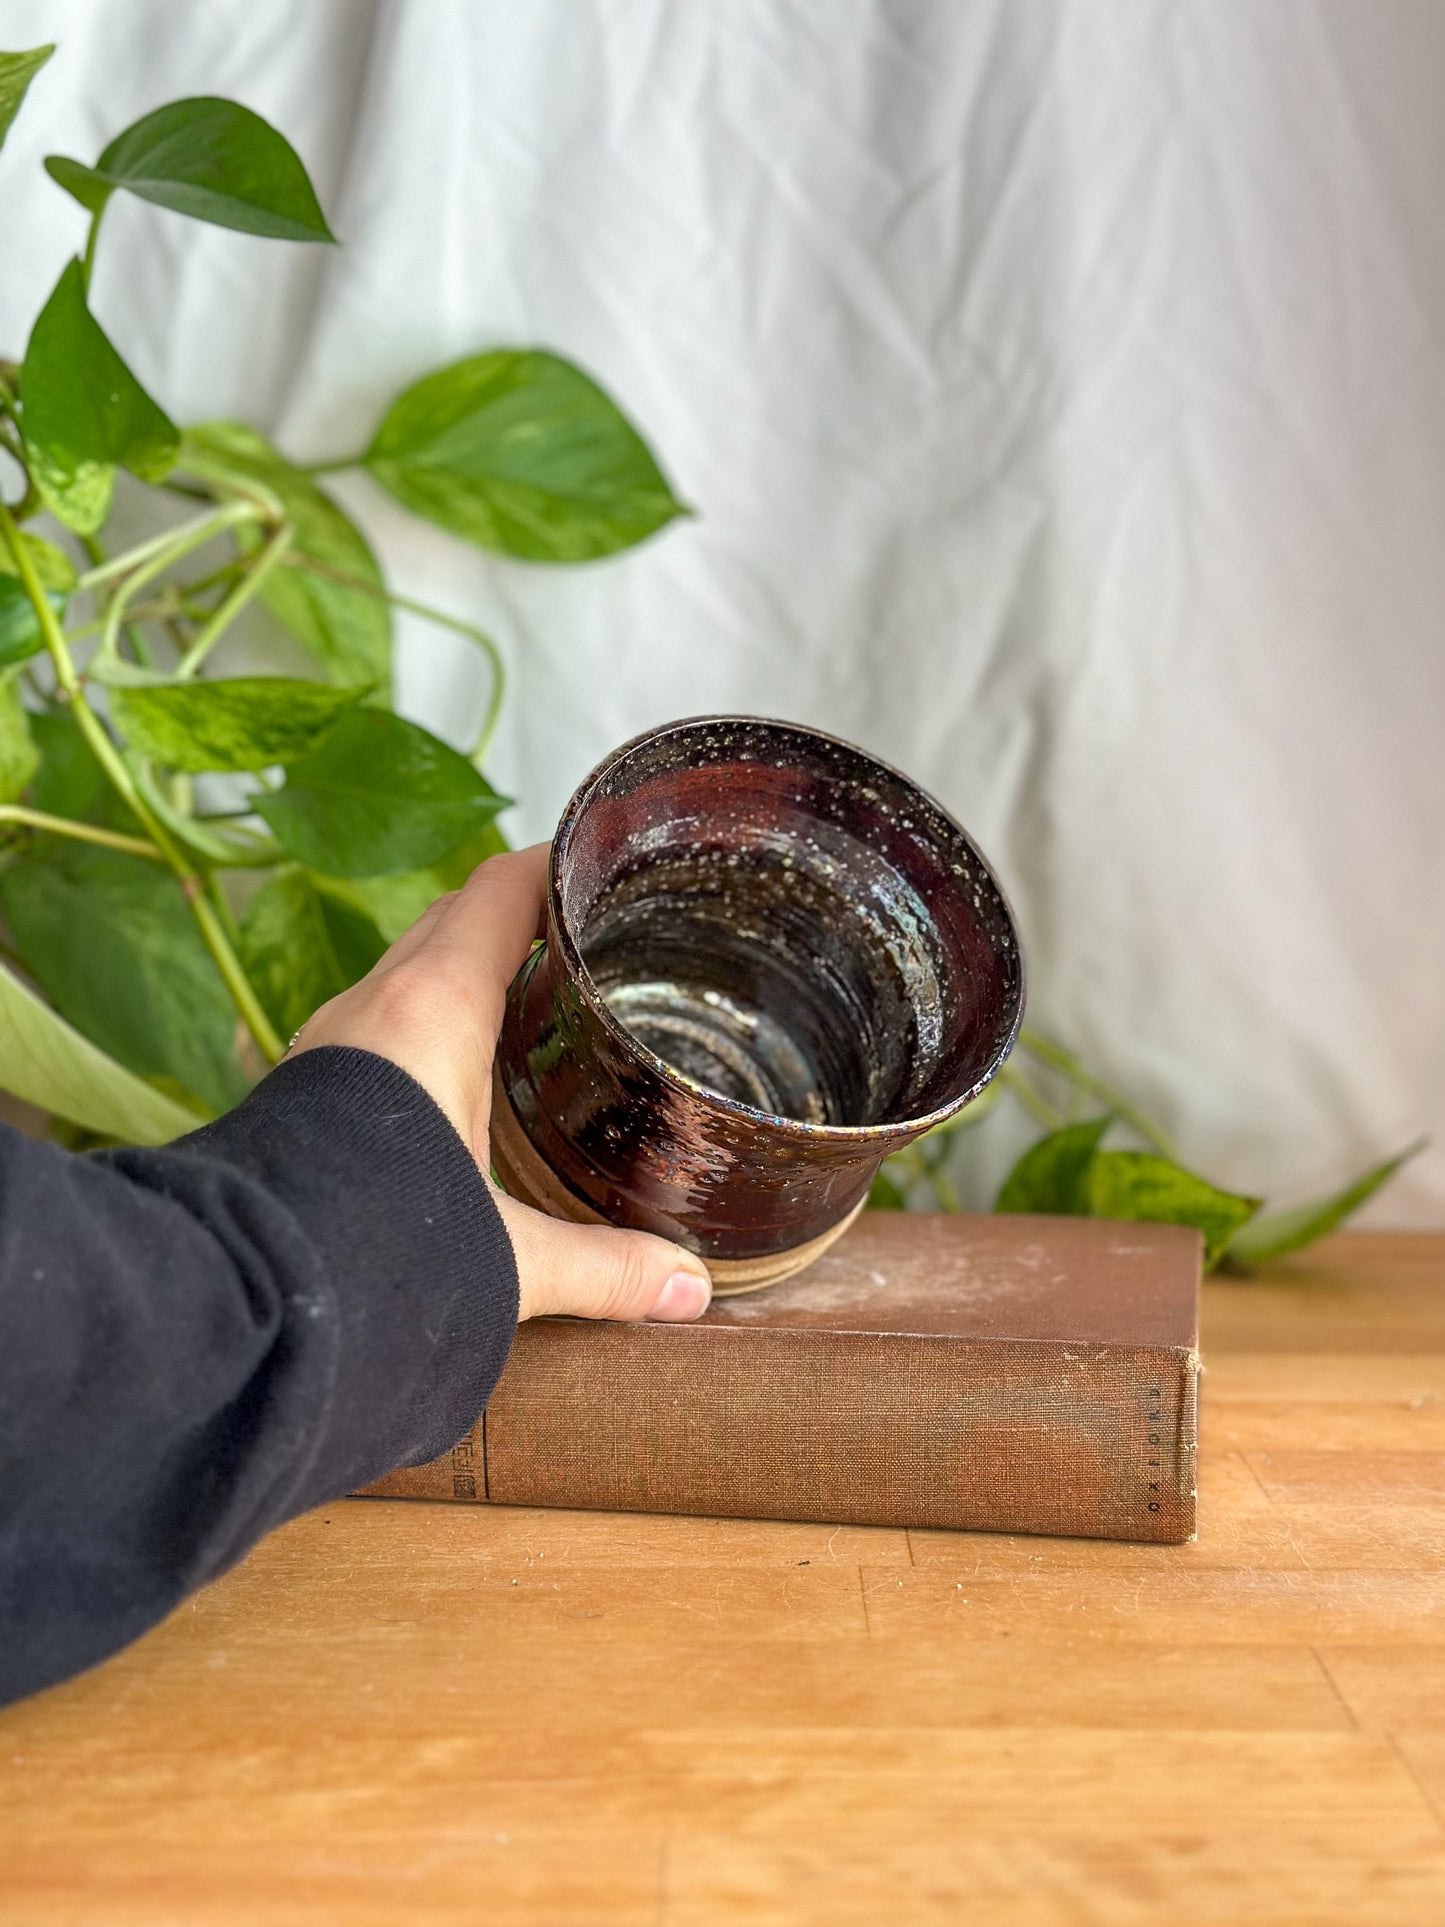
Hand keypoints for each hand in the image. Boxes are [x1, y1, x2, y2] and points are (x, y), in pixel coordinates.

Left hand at [290, 844, 711, 1324]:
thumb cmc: (369, 1246)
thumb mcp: (508, 1259)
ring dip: (468, 963)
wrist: (241, 1290)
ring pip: (410, 967)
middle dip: (520, 912)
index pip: (501, 893)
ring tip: (535, 993)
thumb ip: (604, 1268)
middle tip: (589, 930)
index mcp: (436, 1008)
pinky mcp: (306, 1082)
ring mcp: (331, 1038)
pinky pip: (378, 1016)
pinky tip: (460, 1067)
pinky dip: (428, 1014)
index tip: (603, 858)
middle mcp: (376, 1003)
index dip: (554, 864)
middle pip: (456, 918)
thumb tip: (689, 1290)